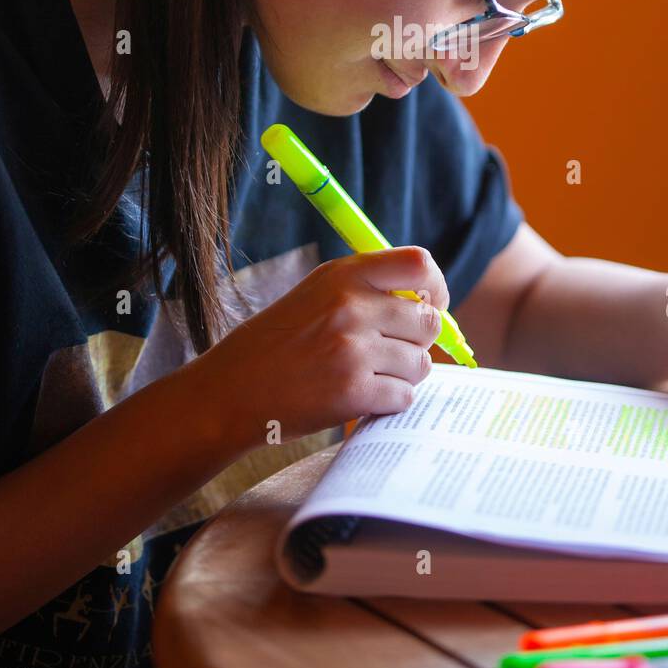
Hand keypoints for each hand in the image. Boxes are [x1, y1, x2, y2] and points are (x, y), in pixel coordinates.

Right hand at [199, 247, 448, 452]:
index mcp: (344, 275)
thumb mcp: (317, 293)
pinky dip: (390, 401)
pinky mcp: (353, 392)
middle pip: (428, 322)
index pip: (419, 265)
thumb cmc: (278, 342)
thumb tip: (430, 304)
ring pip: (420, 364)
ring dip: (404, 375)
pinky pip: (404, 397)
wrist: (231, 390)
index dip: (436, 288)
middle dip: (418, 342)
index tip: (432, 304)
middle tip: (392, 352)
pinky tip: (362, 396)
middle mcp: (352, 306)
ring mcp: (353, 350)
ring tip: (370, 375)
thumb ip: (368, 289)